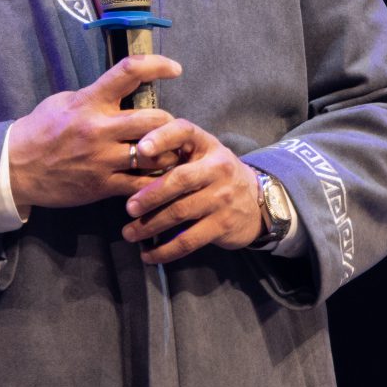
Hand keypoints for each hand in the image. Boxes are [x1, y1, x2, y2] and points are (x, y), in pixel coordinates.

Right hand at [8, 56, 184, 209]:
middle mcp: (99, 129)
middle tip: (169, 126)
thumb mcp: (63, 101)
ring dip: (168, 152)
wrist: (15, 169)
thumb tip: (122, 89)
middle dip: (168, 122)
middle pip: (154, 119)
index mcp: (89, 102)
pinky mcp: (103, 186)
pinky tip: (157, 177)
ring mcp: (103, 160)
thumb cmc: (39, 131)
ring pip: (154, 154)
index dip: (158, 65)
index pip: (129, 72)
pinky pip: (141, 184)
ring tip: (169, 152)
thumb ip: (93, 96)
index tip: (174, 68)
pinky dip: (155, 181)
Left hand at [119, 118, 262, 263]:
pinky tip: (148, 255)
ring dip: (150, 226)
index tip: (141, 149)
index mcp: (206, 145)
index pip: (184, 131)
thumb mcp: (202, 155)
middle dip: (150, 195)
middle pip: (179, 179)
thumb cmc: (214, 174)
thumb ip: (174, 153)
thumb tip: (129, 161)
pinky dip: (165, 250)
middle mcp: (217, 168)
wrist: (257, 201)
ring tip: (129, 233)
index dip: (162, 138)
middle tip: (128, 207)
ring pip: (180, 212)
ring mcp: (222, 198)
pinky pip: (189, 240)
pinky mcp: (222, 225)